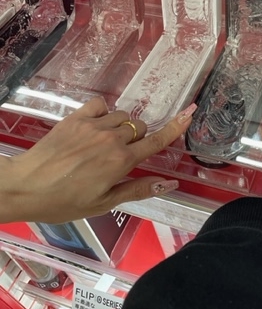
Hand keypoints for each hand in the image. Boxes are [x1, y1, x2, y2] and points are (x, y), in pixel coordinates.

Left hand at [1, 97, 196, 223]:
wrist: (25, 187)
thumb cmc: (64, 201)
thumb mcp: (104, 203)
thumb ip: (138, 189)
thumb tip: (170, 183)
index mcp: (121, 161)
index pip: (156, 141)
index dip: (176, 127)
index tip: (190, 113)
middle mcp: (111, 139)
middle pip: (140, 128)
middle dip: (138, 139)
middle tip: (121, 157)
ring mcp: (93, 125)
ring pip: (123, 117)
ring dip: (122, 127)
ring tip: (104, 145)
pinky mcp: (76, 118)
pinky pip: (101, 105)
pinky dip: (104, 113)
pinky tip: (95, 128)